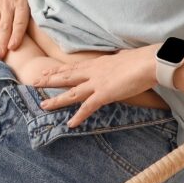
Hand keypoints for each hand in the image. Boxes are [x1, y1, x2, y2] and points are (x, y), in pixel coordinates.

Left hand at [34, 45, 158, 127]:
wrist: (148, 62)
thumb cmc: (142, 60)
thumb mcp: (124, 58)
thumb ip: (117, 61)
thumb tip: (120, 60)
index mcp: (98, 63)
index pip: (74, 66)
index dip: (59, 69)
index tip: (47, 70)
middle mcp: (93, 72)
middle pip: (67, 76)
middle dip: (50, 80)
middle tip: (35, 82)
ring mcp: (97, 83)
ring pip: (71, 92)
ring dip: (57, 100)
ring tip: (43, 105)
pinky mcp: (104, 94)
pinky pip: (88, 107)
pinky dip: (79, 116)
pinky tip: (70, 123)